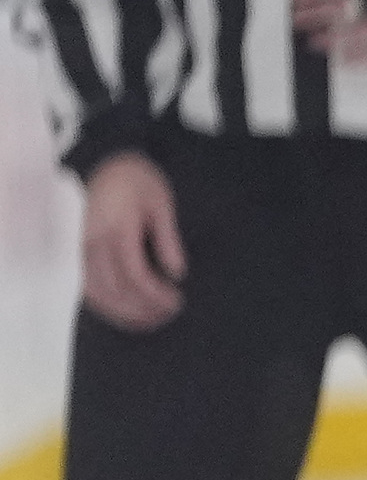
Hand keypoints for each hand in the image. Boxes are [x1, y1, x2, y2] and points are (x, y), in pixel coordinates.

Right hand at [78, 151, 187, 329]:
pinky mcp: (76, 250)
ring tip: (151, 320)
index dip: (156, 295)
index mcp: (116, 227)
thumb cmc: (137, 179)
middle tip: (169, 313)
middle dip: (145, 308)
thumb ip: (168, 240)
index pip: (135, 274)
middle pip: (116, 288)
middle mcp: (92, 240)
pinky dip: (106, 305)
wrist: (108, 159)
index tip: (177, 300)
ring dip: (125, 313)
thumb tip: (176, 273)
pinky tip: (127, 312)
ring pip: (97, 293)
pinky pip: (86, 286)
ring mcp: (80, 246)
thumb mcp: (161, 203)